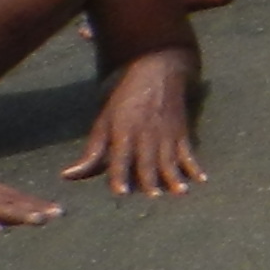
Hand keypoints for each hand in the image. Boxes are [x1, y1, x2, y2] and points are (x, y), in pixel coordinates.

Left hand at [66, 63, 202, 197]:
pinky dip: (195, 165)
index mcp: (124, 131)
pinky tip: (201, 178)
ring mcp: (166, 133)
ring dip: (175, 176)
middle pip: (148, 160)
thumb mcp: (103, 122)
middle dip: (150, 179)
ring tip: (180, 192)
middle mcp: (146, 133)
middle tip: (154, 197)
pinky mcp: (181, 132)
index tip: (121, 193)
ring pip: (170, 158)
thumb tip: (68, 176)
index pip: (120, 157)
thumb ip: (91, 153)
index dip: (119, 175)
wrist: (157, 72)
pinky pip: (188, 151)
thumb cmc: (124, 101)